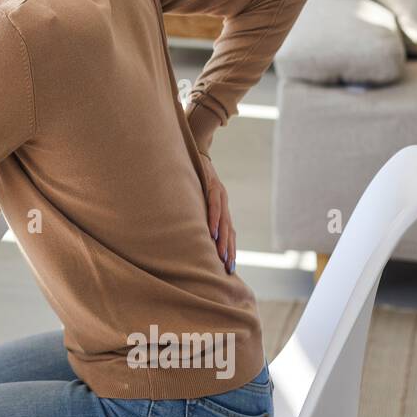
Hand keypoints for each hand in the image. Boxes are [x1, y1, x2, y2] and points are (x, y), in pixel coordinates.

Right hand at [200, 152, 235, 273]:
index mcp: (219, 205)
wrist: (193, 147)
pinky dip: (214, 220)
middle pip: (229, 230)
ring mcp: (219, 192)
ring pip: (224, 221)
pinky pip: (214, 205)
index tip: (229, 267)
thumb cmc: (189, 174)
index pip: (228, 231)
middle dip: (229, 250)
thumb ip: (194, 210)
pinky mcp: (212, 184)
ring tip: (222, 256)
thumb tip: (187, 227)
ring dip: (223, 240)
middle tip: (228, 268)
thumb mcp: (192, 195)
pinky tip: (213, 233)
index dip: (230, 248)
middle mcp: (223, 201)